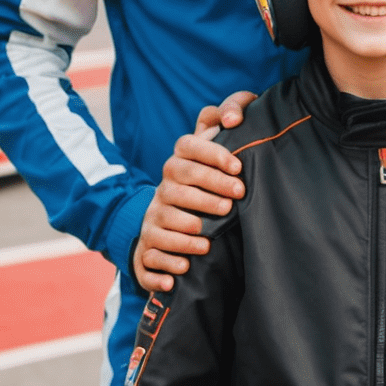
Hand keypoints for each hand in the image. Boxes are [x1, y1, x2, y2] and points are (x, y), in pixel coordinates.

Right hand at [131, 91, 255, 292]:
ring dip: (184, 235)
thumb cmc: (205, 183)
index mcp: (178, 164)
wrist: (169, 222)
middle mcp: (162, 190)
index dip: (212, 156)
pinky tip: (181, 270)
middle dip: (205, 196)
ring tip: (206, 243)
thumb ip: (224, 123)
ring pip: (162, 224)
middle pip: (177, 187)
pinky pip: (148, 259)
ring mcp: (152, 220)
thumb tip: (234, 115)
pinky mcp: (146, 251)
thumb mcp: (213, 154)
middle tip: (231, 203)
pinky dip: (162, 266)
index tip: (238, 168)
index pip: (188, 149)